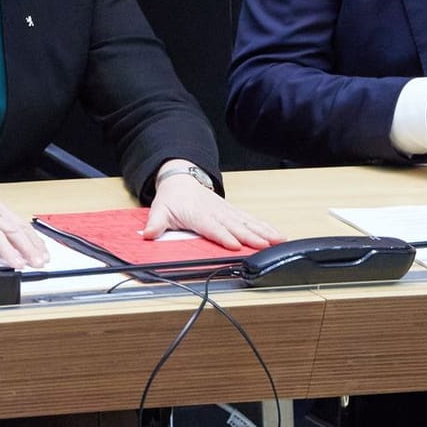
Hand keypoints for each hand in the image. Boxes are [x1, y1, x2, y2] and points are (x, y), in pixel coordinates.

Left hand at [141, 163, 280, 249]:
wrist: (181, 180)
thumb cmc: (172, 199)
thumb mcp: (159, 210)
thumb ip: (155, 224)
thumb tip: (148, 234)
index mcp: (198, 213)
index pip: (212, 227)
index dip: (223, 236)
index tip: (235, 245)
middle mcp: (215, 212)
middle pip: (235, 225)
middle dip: (251, 236)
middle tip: (266, 246)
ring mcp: (226, 211)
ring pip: (247, 221)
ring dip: (264, 231)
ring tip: (278, 240)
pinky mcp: (233, 211)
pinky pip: (251, 219)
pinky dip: (265, 226)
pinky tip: (277, 234)